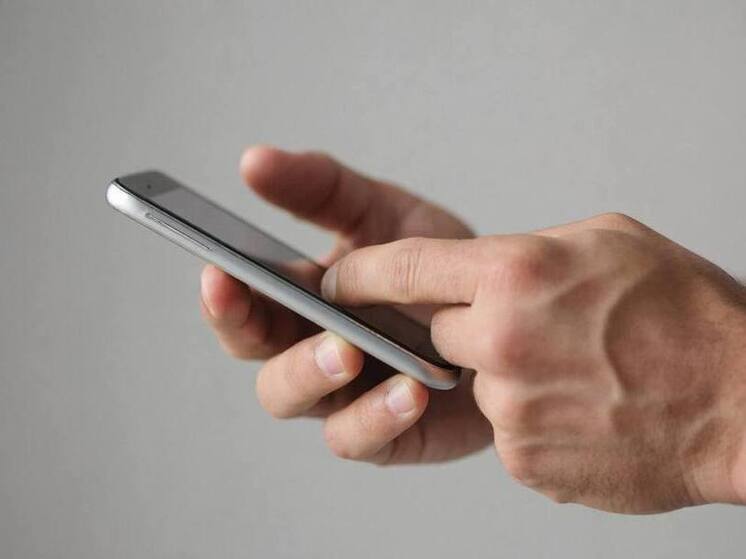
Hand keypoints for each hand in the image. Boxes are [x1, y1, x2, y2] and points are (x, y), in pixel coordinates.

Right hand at [201, 147, 491, 463]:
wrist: (508, 305)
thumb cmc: (438, 259)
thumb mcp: (381, 212)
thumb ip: (320, 189)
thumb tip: (253, 161)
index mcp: (302, 301)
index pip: (244, 305)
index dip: (225, 294)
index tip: (220, 270)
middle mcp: (313, 352)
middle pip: (256, 354)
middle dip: (254, 335)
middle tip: (275, 303)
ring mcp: (348, 395)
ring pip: (297, 401)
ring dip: (313, 375)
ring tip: (348, 348)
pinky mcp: (389, 433)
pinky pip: (360, 437)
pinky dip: (377, 414)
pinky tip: (408, 387)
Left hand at [322, 213, 745, 512]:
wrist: (744, 403)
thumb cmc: (686, 315)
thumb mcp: (604, 242)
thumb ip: (526, 250)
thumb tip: (481, 269)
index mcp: (515, 272)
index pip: (402, 267)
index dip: (360, 274)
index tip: (335, 281)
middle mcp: (500, 338)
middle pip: (432, 331)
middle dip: (460, 328)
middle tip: (517, 327)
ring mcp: (508, 405)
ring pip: (469, 382)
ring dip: (503, 375)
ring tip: (572, 368)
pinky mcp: (521, 457)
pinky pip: (502, 428)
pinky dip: (529, 416)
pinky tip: (580, 403)